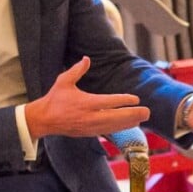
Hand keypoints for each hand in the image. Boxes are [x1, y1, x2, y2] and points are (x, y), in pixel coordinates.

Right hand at [25, 56, 149, 139]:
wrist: (45, 119)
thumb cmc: (55, 98)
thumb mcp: (64, 81)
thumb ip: (77, 70)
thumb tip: (87, 59)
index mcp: (85, 102)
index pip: (109, 102)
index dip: (124, 100)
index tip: (136, 99)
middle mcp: (90, 116)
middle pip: (116, 117)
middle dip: (133, 114)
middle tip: (147, 111)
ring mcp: (91, 126)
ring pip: (115, 126)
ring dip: (130, 122)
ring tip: (142, 118)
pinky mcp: (90, 133)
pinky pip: (109, 131)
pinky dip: (121, 128)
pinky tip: (129, 125)